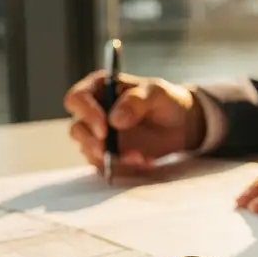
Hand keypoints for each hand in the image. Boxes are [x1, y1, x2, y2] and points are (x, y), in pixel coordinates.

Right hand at [63, 71, 206, 171]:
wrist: (181, 125)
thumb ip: (136, 101)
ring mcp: (98, 136)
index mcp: (100, 88)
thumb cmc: (166, 101)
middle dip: (94, 143)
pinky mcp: (107, 155)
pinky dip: (123, 168)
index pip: (77, 99)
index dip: (86, 114)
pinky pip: (105, 167)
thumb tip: (114, 119)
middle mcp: (93, 112)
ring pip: (89, 151)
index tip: (104, 129)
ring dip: (112, 158)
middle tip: (113, 151)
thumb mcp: (156, 93)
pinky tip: (144, 161)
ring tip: (139, 156)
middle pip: (77, 129)